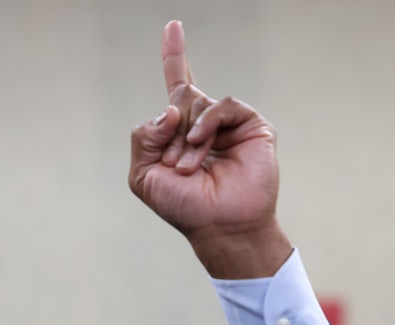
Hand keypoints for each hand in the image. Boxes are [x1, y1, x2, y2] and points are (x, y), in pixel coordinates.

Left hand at [128, 20, 291, 277]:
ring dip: (187, 138)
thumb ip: (143, 138)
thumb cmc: (183, 206)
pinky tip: (202, 144)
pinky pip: (223, 105)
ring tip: (191, 168)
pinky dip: (207, 123)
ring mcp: (229, 124)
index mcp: (180, 132)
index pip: (176, 86)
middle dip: (170, 132)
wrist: (219, 226)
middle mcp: (205, 123)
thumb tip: (170, 110)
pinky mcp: (251, 126)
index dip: (174, 55)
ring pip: (196, 103)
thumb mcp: (143, 176)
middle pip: (179, 96)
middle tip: (176, 166)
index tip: (173, 26)